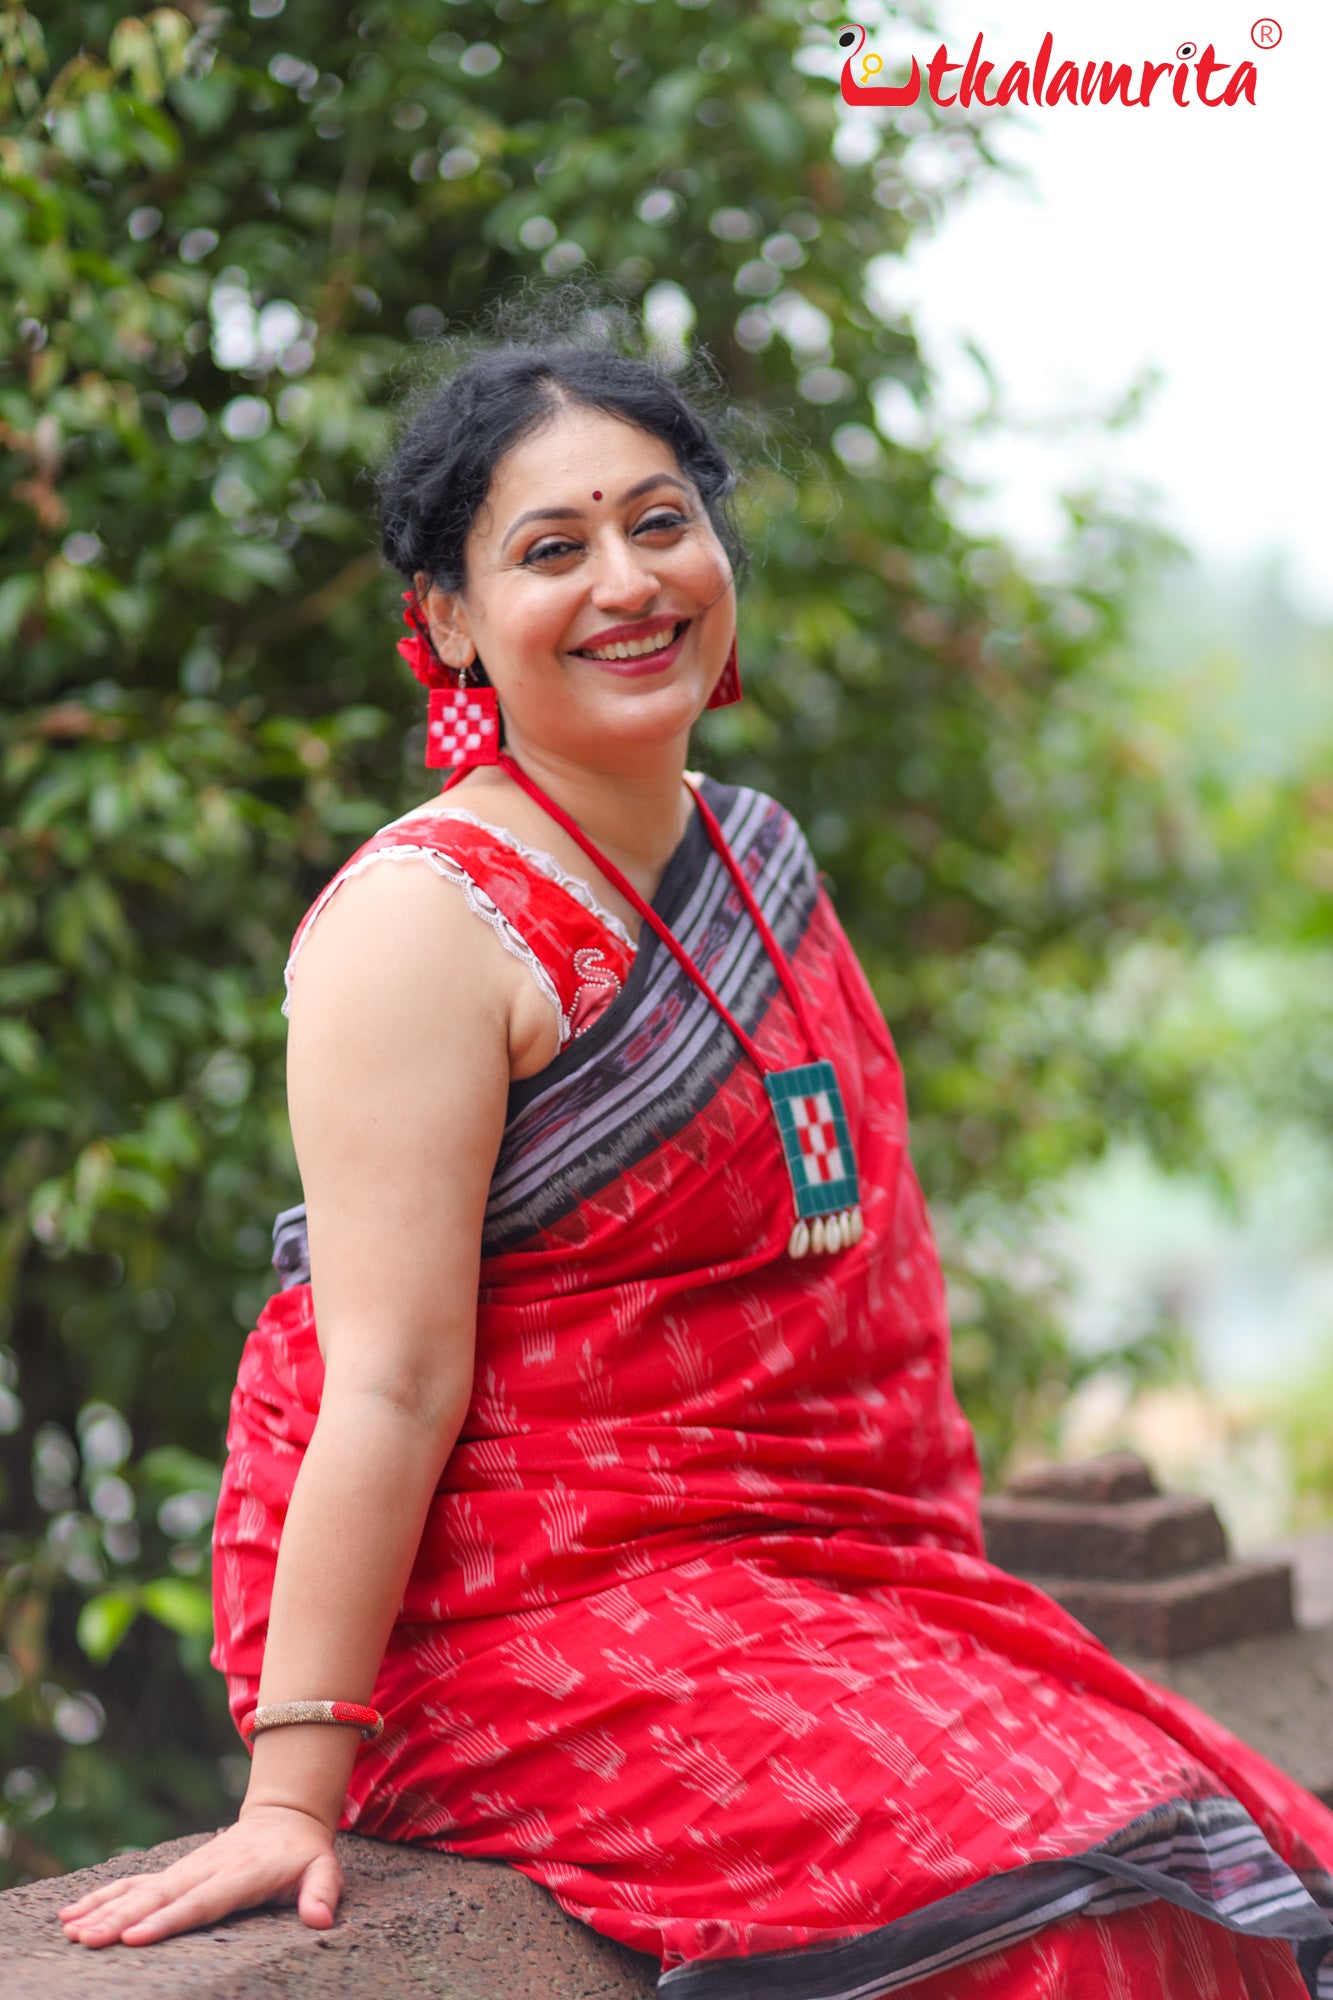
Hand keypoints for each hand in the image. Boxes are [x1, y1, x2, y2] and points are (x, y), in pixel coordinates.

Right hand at [58, 1804, 342, 1947]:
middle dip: (122, 1919)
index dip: (169, 1919)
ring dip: (104, 1910)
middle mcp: (206, 1869)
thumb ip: (322, 1892)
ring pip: (140, 1890)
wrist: (283, 1817)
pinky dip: (102, 1897)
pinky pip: (133, 1884)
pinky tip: (71, 1915)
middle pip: (161, 1897)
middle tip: (89, 1940)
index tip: (136, 1937)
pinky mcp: (173, 1873)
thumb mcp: (325, 1869)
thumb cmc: (303, 1854)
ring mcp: (186, 1869)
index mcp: (241, 1874)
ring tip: (72, 1932)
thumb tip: (321, 1919)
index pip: (202, 1901)